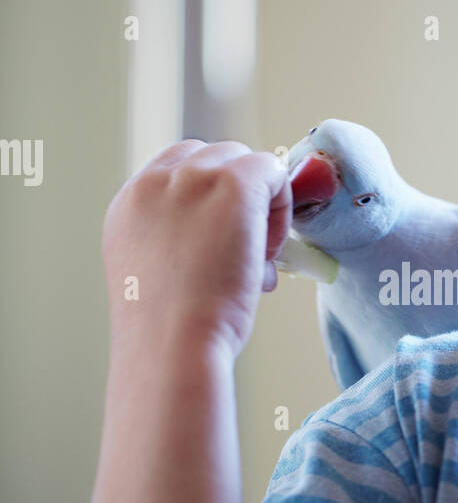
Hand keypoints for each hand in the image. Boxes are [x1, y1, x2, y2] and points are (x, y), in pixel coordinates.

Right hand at [101, 140, 292, 360]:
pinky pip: (272, 171)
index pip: (178, 167)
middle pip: (214, 157)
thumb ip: (184, 243)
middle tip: (245, 252)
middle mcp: (155, 183)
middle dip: (238, 197)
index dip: (212, 197)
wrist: (172, 345)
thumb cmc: (171, 332)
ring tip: (256, 258)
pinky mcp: (234, 184)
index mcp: (129, 206)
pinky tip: (269, 250)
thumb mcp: (160, 275)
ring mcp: (193, 179)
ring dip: (260, 202)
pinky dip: (282, 205)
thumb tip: (232, 238)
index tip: (225, 237)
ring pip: (245, 161)